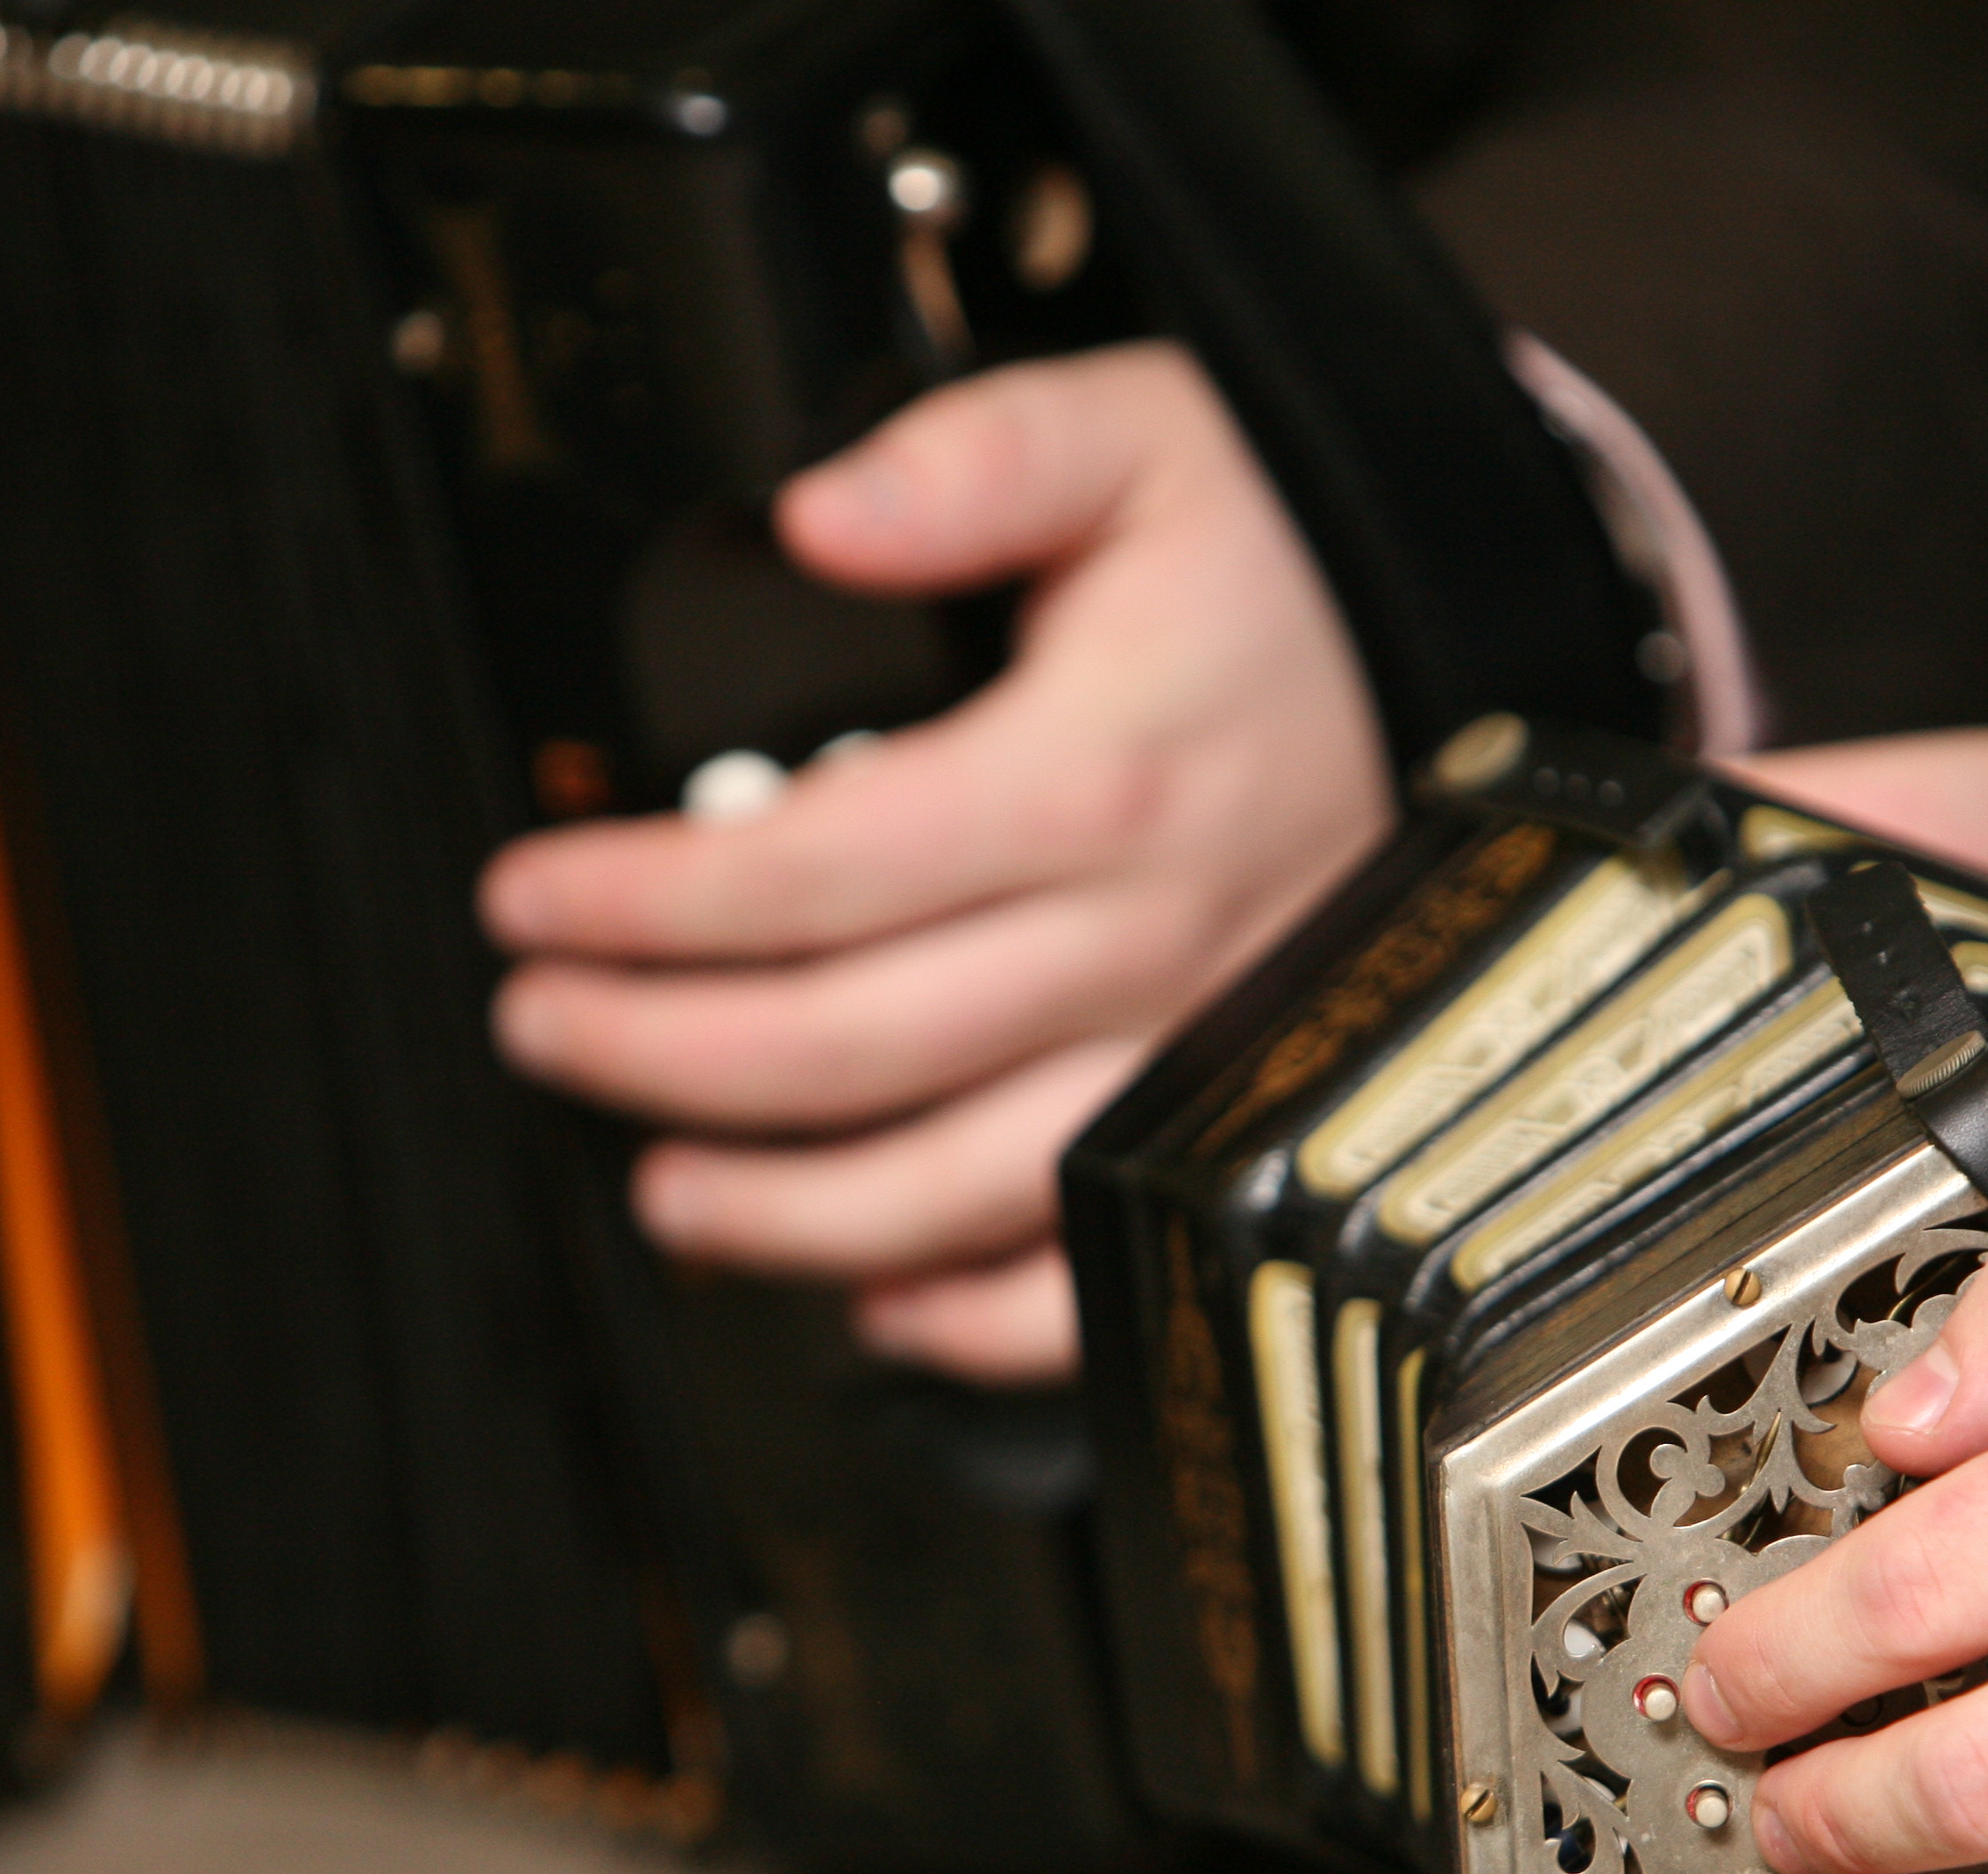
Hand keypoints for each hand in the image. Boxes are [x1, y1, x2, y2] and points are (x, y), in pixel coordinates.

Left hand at [480, 340, 1386, 1383]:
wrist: (1455, 668)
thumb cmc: (1277, 576)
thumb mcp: (1144, 438)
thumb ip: (978, 453)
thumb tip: (820, 511)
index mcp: (1096, 777)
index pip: (814, 870)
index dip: (644, 903)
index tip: (531, 898)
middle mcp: (1146, 941)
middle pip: (848, 1049)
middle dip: (656, 1055)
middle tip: (543, 1027)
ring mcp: (1192, 1058)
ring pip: (949, 1193)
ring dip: (779, 1217)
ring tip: (663, 1191)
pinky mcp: (1232, 1135)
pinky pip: (1096, 1278)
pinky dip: (973, 1321)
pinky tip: (874, 1296)